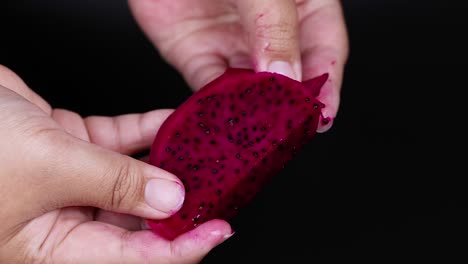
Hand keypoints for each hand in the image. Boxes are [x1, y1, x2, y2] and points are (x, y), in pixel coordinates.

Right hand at [0, 65, 231, 262]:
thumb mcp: (47, 166)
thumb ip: (113, 183)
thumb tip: (170, 200)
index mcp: (52, 249)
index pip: (132, 260)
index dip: (181, 249)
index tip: (218, 230)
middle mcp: (62, 220)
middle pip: (137, 222)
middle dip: (178, 203)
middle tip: (216, 185)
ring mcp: (68, 182)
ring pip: (131, 180)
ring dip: (165, 164)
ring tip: (201, 153)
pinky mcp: (67, 148)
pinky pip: (116, 143)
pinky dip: (143, 132)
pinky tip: (171, 122)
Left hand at [129, 0, 348, 131]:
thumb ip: (276, 27)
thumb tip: (286, 76)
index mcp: (301, 7)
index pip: (324, 52)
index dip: (326, 86)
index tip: (323, 117)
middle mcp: (268, 30)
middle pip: (287, 77)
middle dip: (289, 108)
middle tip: (288, 135)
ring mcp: (232, 43)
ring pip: (249, 89)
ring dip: (252, 113)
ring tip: (255, 134)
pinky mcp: (195, 54)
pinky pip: (209, 86)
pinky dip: (215, 105)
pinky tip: (222, 118)